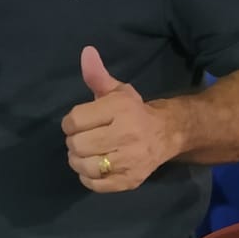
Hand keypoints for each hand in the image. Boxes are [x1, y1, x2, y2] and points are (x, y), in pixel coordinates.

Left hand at [61, 47, 181, 193]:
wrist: (168, 133)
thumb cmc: (135, 111)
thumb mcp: (118, 90)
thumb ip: (97, 75)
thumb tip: (86, 52)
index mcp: (120, 109)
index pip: (75, 120)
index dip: (70, 123)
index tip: (78, 123)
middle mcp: (127, 135)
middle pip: (78, 145)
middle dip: (74, 142)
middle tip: (81, 139)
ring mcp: (130, 161)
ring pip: (85, 166)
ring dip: (78, 161)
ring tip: (84, 154)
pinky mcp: (130, 180)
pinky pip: (96, 184)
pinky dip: (88, 178)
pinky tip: (94, 168)